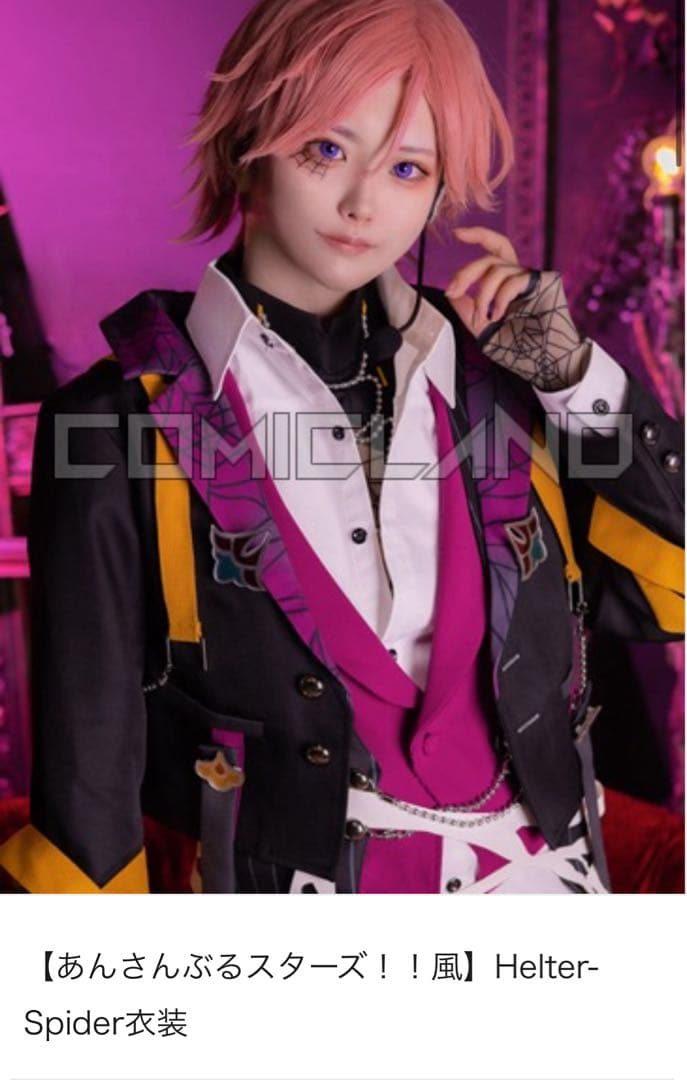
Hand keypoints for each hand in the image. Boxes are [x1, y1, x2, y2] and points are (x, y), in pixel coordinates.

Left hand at [445, 226, 589, 391]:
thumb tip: (451, 291)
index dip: (478, 237)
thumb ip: (467, 311)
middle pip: (490, 258)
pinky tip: (499, 314)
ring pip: (497, 269)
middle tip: (453, 290)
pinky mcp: (546, 282)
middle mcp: (520, 279)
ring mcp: (533, 280)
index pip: (493, 253)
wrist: (547, 367)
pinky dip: (501, 297)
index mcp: (508, 286)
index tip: (457, 234)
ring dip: (482, 295)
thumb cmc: (522, 354)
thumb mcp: (484, 331)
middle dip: (466, 272)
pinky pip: (514, 279)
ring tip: (484, 318)